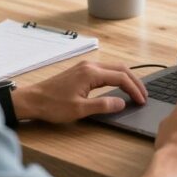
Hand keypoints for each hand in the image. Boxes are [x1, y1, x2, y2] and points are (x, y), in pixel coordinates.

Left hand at [11, 61, 146, 122]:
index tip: (142, 101)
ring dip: (126, 79)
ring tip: (135, 92)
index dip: (134, 90)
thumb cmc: (52, 105)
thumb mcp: (80, 110)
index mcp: (91, 73)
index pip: (121, 78)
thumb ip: (103, 105)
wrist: (32, 100)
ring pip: (113, 68)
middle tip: (144, 95)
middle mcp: (90, 66)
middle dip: (135, 82)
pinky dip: (117, 78)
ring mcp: (85, 67)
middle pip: (121, 69)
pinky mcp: (81, 71)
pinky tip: (119, 87)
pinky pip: (105, 71)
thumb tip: (122, 103)